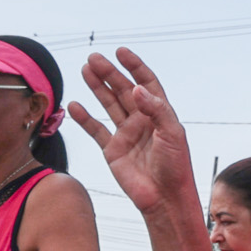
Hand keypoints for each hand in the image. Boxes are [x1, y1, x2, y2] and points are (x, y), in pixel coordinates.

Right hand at [73, 49, 197, 221]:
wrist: (164, 198)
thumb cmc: (175, 166)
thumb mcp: (172, 134)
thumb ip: (156, 110)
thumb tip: (136, 88)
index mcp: (159, 113)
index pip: (146, 83)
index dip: (134, 66)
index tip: (121, 52)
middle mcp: (142, 120)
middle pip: (123, 90)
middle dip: (109, 73)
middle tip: (94, 58)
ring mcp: (126, 134)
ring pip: (108, 104)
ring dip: (97, 88)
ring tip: (84, 69)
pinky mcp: (113, 150)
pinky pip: (96, 130)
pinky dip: (85, 118)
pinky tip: (75, 104)